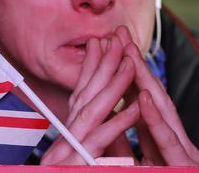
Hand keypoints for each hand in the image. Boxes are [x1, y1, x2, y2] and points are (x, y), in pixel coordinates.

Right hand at [41, 34, 138, 164]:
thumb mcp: (85, 160)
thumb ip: (96, 141)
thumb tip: (110, 118)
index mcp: (67, 139)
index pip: (79, 96)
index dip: (91, 68)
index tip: (100, 42)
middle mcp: (63, 142)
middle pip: (85, 98)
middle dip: (104, 66)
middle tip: (117, 39)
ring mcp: (67, 153)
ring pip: (91, 113)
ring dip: (113, 86)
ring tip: (130, 64)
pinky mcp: (76, 166)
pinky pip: (99, 141)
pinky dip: (118, 123)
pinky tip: (135, 108)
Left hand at [115, 26, 198, 165]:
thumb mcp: (143, 161)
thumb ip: (128, 142)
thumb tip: (112, 118)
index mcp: (163, 140)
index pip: (143, 99)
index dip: (128, 72)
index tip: (113, 46)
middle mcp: (176, 141)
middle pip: (153, 97)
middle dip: (136, 65)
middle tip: (120, 35)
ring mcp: (183, 154)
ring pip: (163, 111)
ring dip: (145, 81)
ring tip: (130, 54)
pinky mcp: (184, 166)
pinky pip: (167, 141)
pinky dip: (155, 119)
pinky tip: (144, 98)